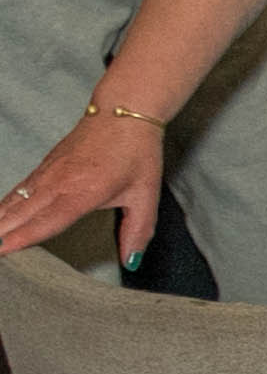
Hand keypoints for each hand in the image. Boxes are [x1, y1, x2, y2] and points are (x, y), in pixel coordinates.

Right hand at [0, 113, 168, 266]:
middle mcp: (59, 182)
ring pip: (15, 200)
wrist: (122, 113)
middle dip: (1, 232)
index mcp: (83, 191)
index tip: (4, 250)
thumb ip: (137, 231)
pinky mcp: (45, 166)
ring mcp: (48, 172)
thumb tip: (131, 260)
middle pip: (22, 212)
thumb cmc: (135, 153)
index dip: (24, 237)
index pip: (48, 220)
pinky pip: (19, 189)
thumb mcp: (145, 196)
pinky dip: (5, 204)